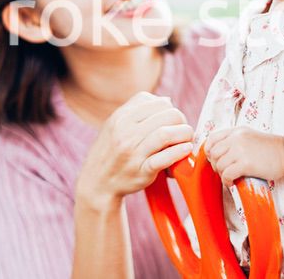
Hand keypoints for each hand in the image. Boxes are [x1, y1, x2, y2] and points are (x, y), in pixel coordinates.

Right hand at [75, 92, 193, 209]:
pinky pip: (165, 158)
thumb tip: (167, 100)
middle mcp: (126, 132)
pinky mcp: (141, 171)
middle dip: (182, 122)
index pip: (159, 102)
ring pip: (166, 134)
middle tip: (183, 132)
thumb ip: (139, 109)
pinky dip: (179, 152)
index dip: (172, 110)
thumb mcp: (116, 124)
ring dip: (185, 135)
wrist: (97, 182)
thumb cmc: (111, 151)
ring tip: (186, 141)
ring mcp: (133, 152)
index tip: (174, 121)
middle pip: (168, 115)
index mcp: (122, 117)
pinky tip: (185, 150)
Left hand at [205, 126, 283, 186]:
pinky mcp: (246, 164)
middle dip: (215, 164)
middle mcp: (236, 138)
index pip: (212, 138)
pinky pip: (226, 174)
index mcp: (236, 131)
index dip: (209, 150)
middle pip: (213, 153)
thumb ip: (234, 140)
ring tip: (229, 178)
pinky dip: (226, 181)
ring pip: (219, 164)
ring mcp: (240, 150)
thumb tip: (218, 154)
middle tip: (223, 171)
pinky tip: (232, 183)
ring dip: (221, 174)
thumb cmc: (269, 149)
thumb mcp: (249, 137)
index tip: (214, 159)